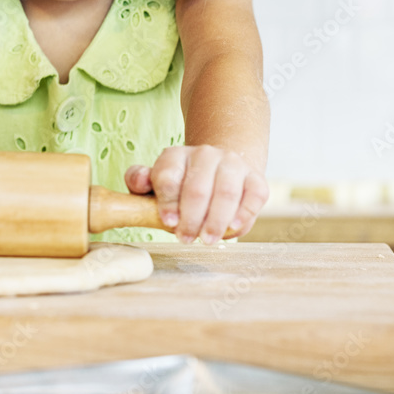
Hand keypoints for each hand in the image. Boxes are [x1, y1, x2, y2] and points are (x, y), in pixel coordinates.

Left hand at [125, 145, 268, 243]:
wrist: (218, 171)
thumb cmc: (181, 185)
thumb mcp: (154, 181)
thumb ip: (139, 180)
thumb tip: (139, 182)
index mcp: (176, 155)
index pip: (169, 177)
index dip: (168, 203)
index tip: (168, 222)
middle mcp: (205, 154)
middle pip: (198, 188)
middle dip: (191, 218)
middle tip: (186, 239)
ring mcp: (232, 164)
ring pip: (226, 192)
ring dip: (216, 220)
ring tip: (207, 239)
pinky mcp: (255, 178)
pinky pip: (254, 195)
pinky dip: (244, 214)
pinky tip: (232, 228)